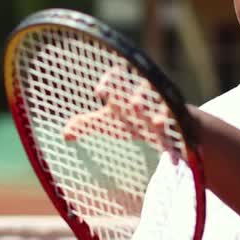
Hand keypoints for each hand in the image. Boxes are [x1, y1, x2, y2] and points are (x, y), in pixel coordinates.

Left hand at [62, 68, 176, 162]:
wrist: (164, 123)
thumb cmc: (132, 120)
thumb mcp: (111, 121)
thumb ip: (87, 124)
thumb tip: (65, 134)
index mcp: (127, 94)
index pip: (119, 80)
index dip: (111, 83)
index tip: (100, 92)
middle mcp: (146, 100)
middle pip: (144, 94)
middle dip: (139, 98)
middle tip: (133, 104)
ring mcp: (163, 113)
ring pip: (163, 113)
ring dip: (160, 117)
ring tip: (157, 122)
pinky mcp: (175, 129)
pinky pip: (175, 138)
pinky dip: (174, 148)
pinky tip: (173, 159)